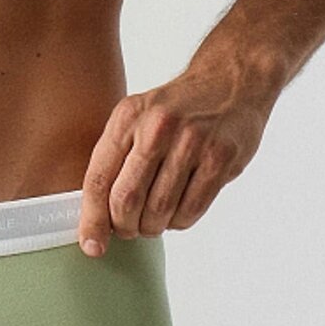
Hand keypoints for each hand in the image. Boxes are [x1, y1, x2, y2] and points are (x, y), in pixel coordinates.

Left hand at [77, 67, 273, 254]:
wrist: (232, 80)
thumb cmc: (177, 108)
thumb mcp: (137, 116)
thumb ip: (116, 158)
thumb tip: (95, 216)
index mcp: (127, 117)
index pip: (99, 178)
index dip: (92, 219)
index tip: (91, 245)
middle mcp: (157, 127)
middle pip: (127, 200)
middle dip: (124, 226)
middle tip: (129, 228)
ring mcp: (192, 141)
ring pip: (159, 210)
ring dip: (153, 227)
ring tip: (154, 220)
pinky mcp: (221, 157)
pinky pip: (191, 209)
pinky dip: (179, 222)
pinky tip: (178, 212)